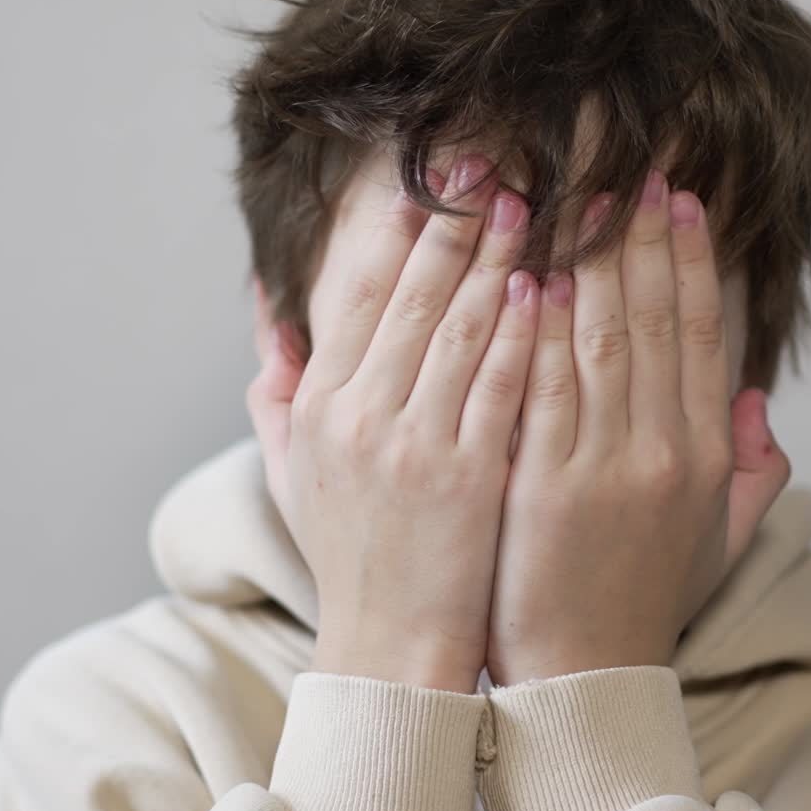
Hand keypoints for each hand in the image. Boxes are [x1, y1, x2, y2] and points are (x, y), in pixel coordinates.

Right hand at [246, 154, 541, 693]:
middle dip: (456, 222)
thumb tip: (264, 315)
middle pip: (417, 296)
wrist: (388, 646)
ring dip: (498, 259)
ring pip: (464, 327)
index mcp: (322, 404)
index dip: (398, 233)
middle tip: (491, 163)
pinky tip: (545, 284)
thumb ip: (274, 389)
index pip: (361, 295)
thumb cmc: (348, 551)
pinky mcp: (469, 475)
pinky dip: (524, 330)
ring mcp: (415, 443)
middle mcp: (361, 414)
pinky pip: (502, 385)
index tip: (428, 182)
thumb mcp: (293, 469)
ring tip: (530, 204)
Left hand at [484, 169, 790, 685]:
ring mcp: (605, 466)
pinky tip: (532, 274)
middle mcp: (665, 449)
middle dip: (640, 237)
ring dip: (589, 261)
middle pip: (651, 318)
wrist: (584, 673)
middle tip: (629, 170)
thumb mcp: (718, 538)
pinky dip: (541, 328)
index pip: (697, 333)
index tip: (676, 201)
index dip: (689, 260)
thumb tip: (758, 397)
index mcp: (706, 452)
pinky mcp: (546, 484)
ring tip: (576, 196)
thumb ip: (756, 471)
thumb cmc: (642, 596)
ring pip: (601, 338)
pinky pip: (544, 387)